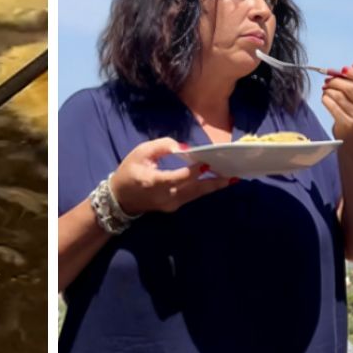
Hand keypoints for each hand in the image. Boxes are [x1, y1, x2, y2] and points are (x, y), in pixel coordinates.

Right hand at [109, 138, 229, 214]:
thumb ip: (162, 146)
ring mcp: (169, 204)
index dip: (193, 172)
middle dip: (214, 182)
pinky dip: (203, 189)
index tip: (206, 163)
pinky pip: (191, 197)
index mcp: (153, 182)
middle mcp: (164, 196)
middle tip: (233, 175)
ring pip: (195, 195)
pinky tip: (215, 182)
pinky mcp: (173, 207)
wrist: (119, 198)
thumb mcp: (141, 152)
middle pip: (193, 190)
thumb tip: (184, 148)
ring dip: (213, 186)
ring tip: (231, 179)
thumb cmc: (129, 171)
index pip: (177, 178)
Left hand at [322, 61, 352, 140]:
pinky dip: (326, 98)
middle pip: (352, 88)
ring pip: (339, 96)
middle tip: (328, 79)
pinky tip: (326, 97)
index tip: (344, 70)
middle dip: (336, 80)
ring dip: (329, 89)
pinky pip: (332, 105)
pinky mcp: (347, 124)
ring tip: (326, 88)